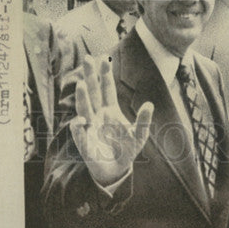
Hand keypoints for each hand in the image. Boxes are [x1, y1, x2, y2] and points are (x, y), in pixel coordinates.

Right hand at [70, 55, 153, 186]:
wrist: (116, 171)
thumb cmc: (126, 150)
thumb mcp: (139, 135)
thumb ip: (144, 120)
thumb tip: (150, 104)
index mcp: (110, 110)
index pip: (106, 88)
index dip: (104, 73)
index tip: (103, 57)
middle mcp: (98, 115)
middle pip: (93, 92)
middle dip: (90, 76)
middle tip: (88, 58)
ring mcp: (90, 127)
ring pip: (84, 108)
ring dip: (83, 97)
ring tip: (82, 84)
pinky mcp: (84, 142)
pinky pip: (79, 132)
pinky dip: (78, 126)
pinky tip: (81, 121)